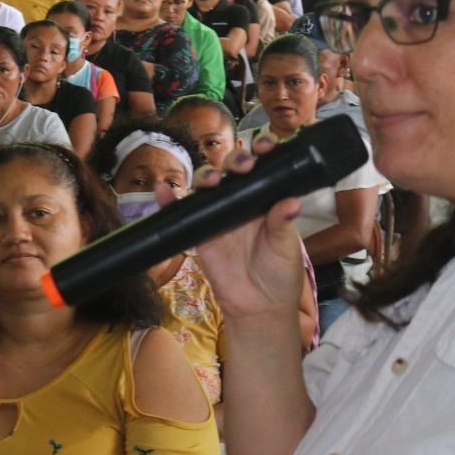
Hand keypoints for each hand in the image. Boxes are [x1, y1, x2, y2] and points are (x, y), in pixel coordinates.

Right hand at [187, 139, 312, 321]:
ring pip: (208, 185)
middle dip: (234, 160)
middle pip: (232, 170)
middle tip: (242, 166)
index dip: (262, 152)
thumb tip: (291, 202)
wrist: (258, 308)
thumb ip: (283, 224)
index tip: (265, 147)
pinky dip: (169, 201)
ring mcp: (219, 215)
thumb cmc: (280, 274)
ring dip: (206, 175)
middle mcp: (242, 201)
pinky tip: (163, 191)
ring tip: (210, 180)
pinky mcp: (200, 232)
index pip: (263, 168)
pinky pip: (182, 212)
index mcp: (267, 200)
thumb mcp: (286, 248)